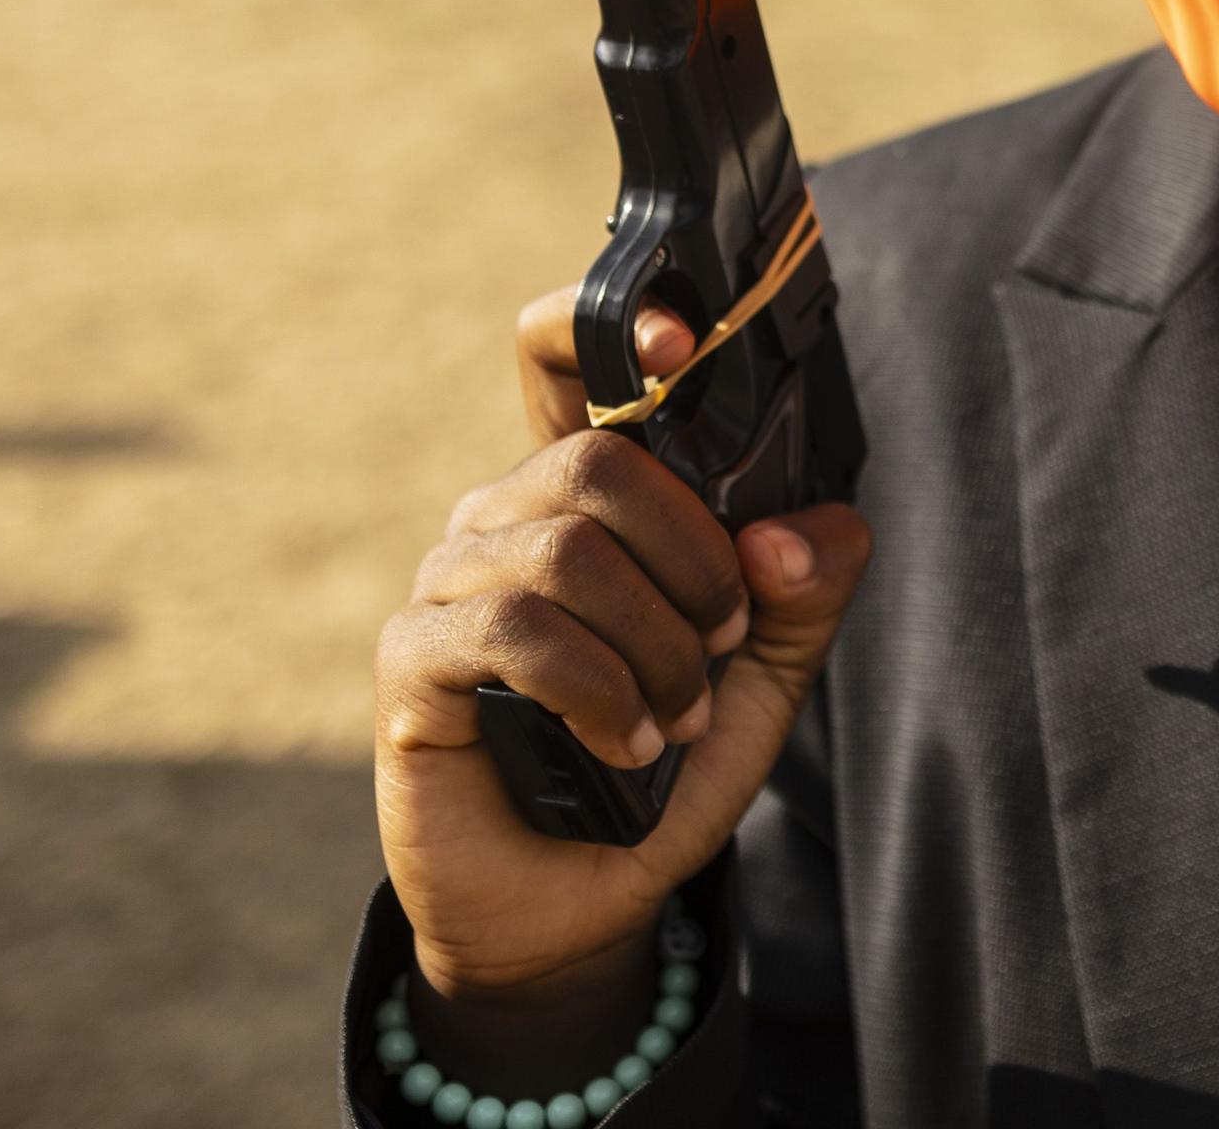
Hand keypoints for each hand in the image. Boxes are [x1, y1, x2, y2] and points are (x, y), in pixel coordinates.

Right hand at [374, 290, 870, 1025]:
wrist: (584, 896)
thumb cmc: (665, 760)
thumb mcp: (767, 673)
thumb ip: (806, 589)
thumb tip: (797, 532)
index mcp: (589, 493)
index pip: (567, 358)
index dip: (614, 321)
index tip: (682, 336)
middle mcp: (508, 514)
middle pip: (599, 460)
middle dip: (693, 561)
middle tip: (725, 642)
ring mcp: (450, 580)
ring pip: (565, 548)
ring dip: (655, 643)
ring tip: (679, 714)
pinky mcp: (412, 660)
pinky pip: (511, 632)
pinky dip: (597, 688)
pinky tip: (629, 740)